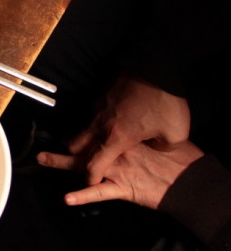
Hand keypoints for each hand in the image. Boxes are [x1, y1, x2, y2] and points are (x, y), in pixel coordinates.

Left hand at [37, 140, 203, 209]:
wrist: (190, 182)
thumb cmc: (179, 160)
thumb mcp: (158, 139)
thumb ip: (142, 135)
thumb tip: (135, 127)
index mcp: (126, 138)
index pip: (99, 133)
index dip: (84, 131)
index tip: (70, 128)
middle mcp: (117, 152)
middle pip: (86, 145)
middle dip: (65, 142)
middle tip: (43, 137)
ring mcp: (117, 170)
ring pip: (85, 165)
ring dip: (61, 162)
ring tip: (41, 158)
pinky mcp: (122, 189)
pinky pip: (99, 193)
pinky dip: (83, 196)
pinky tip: (67, 198)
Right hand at [68, 74, 189, 184]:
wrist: (157, 67)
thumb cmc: (166, 103)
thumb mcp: (175, 135)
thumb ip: (162, 148)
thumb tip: (154, 146)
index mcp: (117, 138)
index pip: (94, 164)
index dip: (90, 177)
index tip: (91, 182)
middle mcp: (102, 124)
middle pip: (74, 144)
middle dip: (75, 155)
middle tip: (82, 161)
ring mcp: (100, 107)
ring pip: (83, 127)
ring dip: (86, 137)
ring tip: (98, 142)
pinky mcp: (103, 95)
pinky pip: (94, 113)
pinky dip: (98, 122)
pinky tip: (113, 121)